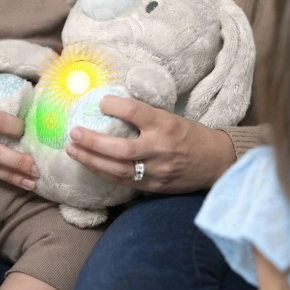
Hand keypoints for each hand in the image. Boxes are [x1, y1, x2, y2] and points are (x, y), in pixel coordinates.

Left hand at [66, 96, 235, 192]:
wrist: (216, 162)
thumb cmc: (190, 134)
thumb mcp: (170, 117)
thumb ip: (144, 115)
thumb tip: (110, 106)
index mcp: (165, 124)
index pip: (135, 112)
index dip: (114, 106)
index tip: (101, 103)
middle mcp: (160, 148)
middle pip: (121, 148)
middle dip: (92, 142)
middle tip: (73, 132)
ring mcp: (157, 170)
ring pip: (118, 169)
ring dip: (91, 160)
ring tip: (72, 150)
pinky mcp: (154, 186)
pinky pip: (123, 181)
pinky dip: (102, 172)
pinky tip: (88, 164)